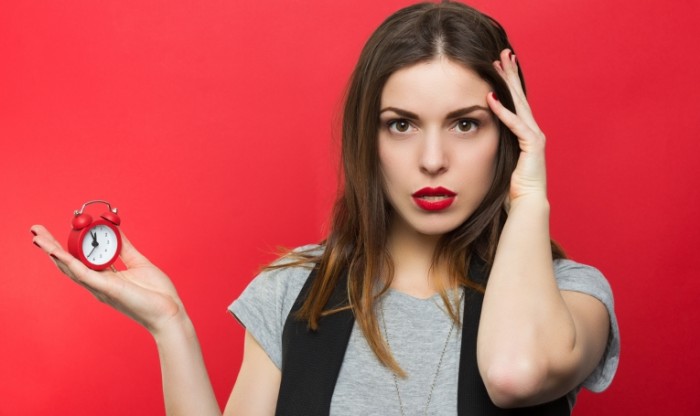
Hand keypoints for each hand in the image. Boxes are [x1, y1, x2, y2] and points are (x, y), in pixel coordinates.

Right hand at [31, 225, 184, 335]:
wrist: (169, 313)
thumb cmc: (156, 293)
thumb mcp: (139, 263)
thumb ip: (125, 247)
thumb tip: (115, 229)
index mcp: (105, 278)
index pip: (80, 259)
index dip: (66, 246)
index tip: (56, 230)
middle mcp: (98, 284)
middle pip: (68, 264)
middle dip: (50, 247)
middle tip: (36, 230)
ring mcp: (100, 288)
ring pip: (70, 268)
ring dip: (53, 253)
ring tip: (38, 238)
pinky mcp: (107, 290)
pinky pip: (85, 275)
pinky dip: (70, 263)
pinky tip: (57, 253)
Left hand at [487, 49, 547, 205]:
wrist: (526, 204)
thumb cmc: (510, 187)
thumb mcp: (498, 160)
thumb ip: (492, 145)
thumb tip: (473, 137)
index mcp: (524, 134)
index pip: (515, 102)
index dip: (507, 82)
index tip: (497, 65)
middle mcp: (532, 131)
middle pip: (519, 96)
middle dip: (510, 73)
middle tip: (503, 53)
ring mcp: (534, 137)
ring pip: (519, 103)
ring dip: (508, 83)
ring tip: (500, 64)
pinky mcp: (532, 145)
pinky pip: (515, 124)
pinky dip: (503, 111)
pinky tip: (491, 98)